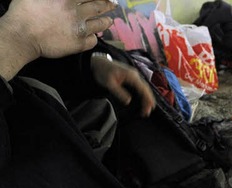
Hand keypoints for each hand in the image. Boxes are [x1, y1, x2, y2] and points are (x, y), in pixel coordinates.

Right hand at [1, 0, 115, 60]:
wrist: (22, 35)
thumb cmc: (24, 12)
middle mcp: (77, 12)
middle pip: (99, 6)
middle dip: (108, 4)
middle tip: (113, 4)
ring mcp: (79, 28)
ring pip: (101, 24)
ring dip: (106, 21)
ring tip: (109, 20)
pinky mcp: (78, 44)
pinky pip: (93, 41)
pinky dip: (94, 38)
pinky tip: (93, 36)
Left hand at [91, 56, 155, 116]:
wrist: (99, 63)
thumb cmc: (103, 72)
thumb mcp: (109, 84)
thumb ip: (119, 92)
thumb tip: (128, 101)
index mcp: (131, 76)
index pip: (143, 89)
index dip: (147, 98)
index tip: (149, 107)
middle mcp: (135, 75)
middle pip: (146, 88)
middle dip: (149, 100)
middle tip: (148, 111)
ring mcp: (134, 75)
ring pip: (144, 87)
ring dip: (147, 97)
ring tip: (148, 108)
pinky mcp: (132, 77)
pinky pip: (140, 86)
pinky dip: (143, 93)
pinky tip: (143, 99)